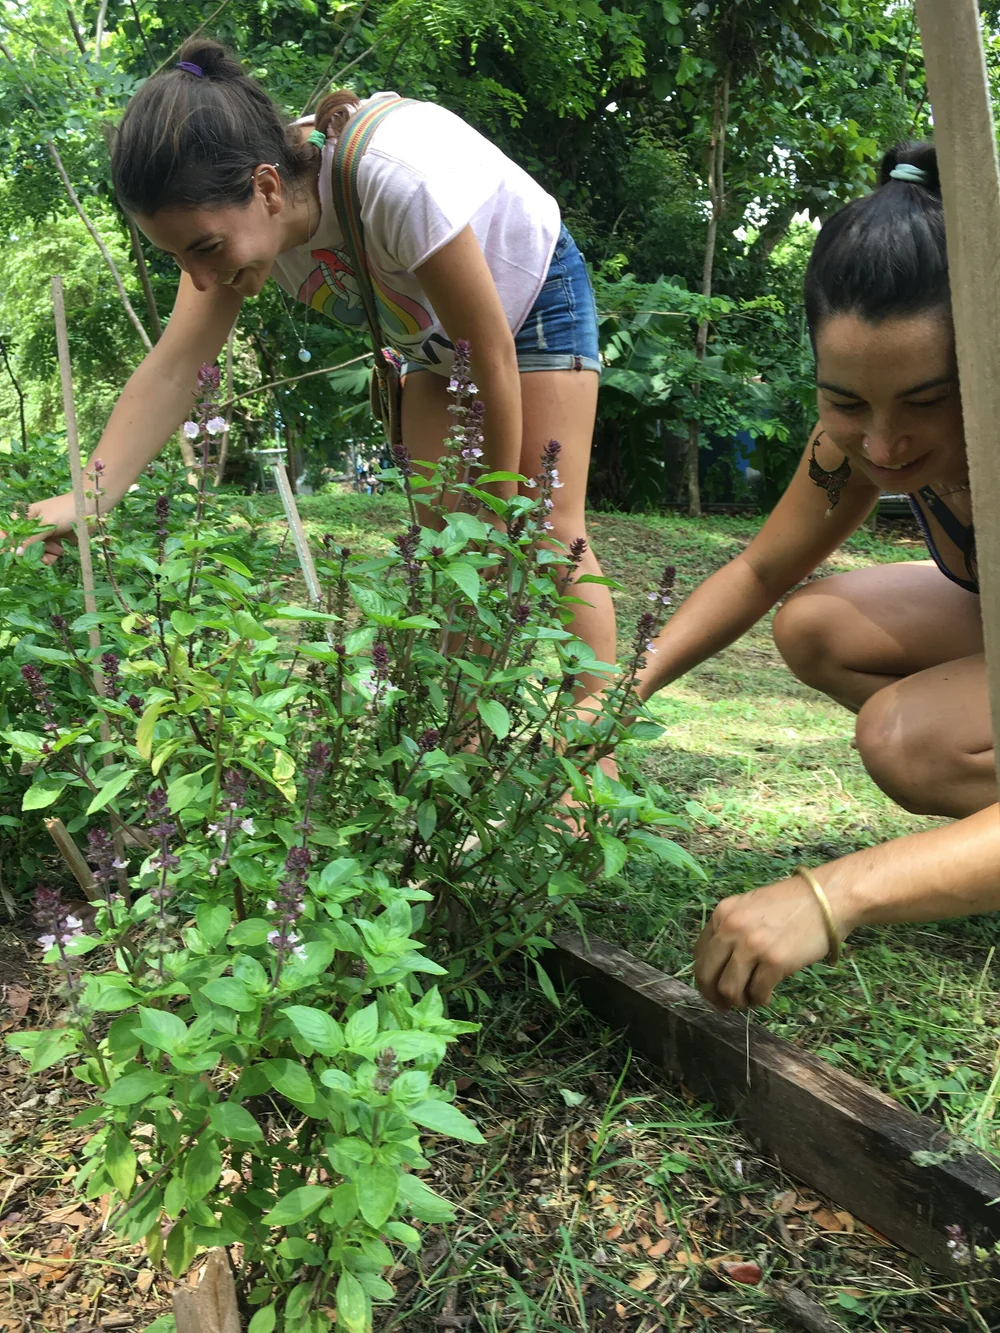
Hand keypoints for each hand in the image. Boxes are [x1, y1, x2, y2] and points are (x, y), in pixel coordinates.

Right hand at [5, 492, 78, 565]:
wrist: (92, 509)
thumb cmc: (66, 509)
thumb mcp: (47, 522)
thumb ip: (32, 538)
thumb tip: (16, 552)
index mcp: (27, 517)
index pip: (11, 530)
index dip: (8, 542)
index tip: (8, 554)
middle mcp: (35, 527)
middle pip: (24, 546)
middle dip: (28, 554)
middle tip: (31, 560)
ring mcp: (46, 536)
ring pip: (37, 552)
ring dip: (41, 556)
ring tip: (49, 556)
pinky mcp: (58, 543)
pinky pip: (50, 555)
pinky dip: (51, 558)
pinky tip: (54, 557)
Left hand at [693, 873, 846, 1010]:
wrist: (826, 900)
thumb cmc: (790, 905)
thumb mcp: (749, 908)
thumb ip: (731, 930)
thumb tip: (719, 966)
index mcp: (722, 914)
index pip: (699, 955)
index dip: (704, 977)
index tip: (712, 989)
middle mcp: (731, 929)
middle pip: (707, 975)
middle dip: (713, 996)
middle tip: (725, 1005)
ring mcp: (752, 945)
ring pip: (728, 989)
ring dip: (738, 1001)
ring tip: (750, 999)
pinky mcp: (775, 961)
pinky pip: (757, 993)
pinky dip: (760, 1000)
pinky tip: (767, 994)